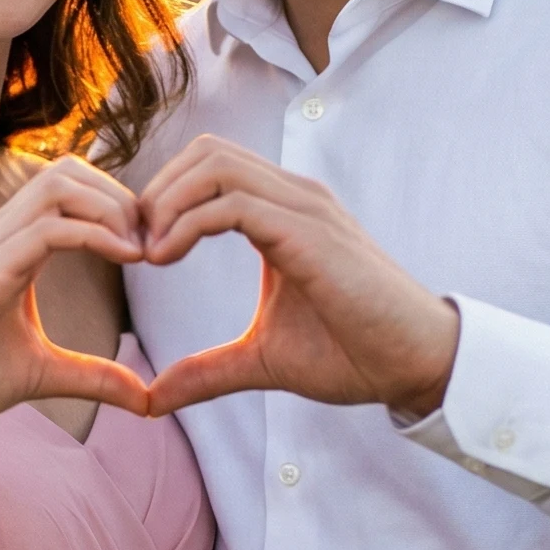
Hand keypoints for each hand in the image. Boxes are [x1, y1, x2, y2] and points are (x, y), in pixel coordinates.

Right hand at [0, 157, 150, 435]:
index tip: (149, 248)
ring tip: (139, 247)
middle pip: (67, 171)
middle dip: (119, 196)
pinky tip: (125, 258)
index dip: (117, 207)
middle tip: (150, 243)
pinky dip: (96, 235)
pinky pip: (48, 230)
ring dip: (110, 207)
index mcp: (10, 246)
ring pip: (58, 185)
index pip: (68, 189)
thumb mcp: (43, 373)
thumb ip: (93, 377)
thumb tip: (145, 398)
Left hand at [138, 137, 457, 417]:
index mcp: (284, 213)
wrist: (415, 365)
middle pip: (206, 151)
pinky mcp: (309, 233)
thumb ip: (207, 370)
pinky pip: (232, 204)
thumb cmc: (353, 353)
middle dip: (156, 191)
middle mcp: (295, 197)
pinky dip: (185, 224)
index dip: (162, 199)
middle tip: (133, 246)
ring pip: (214, 165)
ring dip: (166, 202)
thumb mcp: (261, 360)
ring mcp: (305, 208)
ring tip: (147, 253)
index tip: (137, 251)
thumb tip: (153, 397)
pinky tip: (164, 259)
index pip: (210, 168)